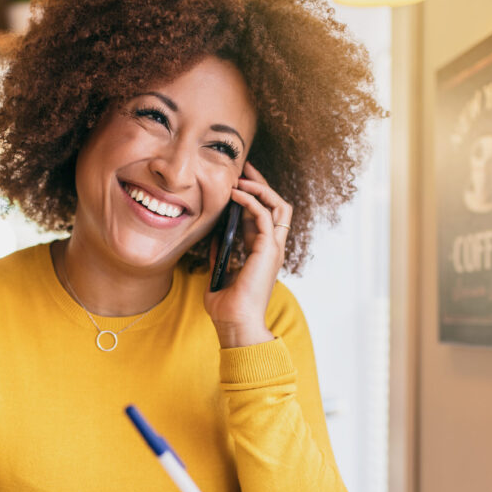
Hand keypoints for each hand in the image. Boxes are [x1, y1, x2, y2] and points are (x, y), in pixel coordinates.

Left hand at [204, 161, 292, 347]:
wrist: (235, 324)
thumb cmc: (227, 307)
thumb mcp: (218, 273)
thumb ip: (219, 254)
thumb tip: (213, 236)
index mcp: (262, 253)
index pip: (264, 215)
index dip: (252, 196)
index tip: (236, 180)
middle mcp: (271, 248)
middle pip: (276, 205)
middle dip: (261, 183)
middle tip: (243, 166)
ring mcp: (273, 249)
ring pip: (279, 205)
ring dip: (260, 187)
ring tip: (241, 176)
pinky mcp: (268, 250)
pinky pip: (265, 215)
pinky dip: (252, 199)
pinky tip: (235, 192)